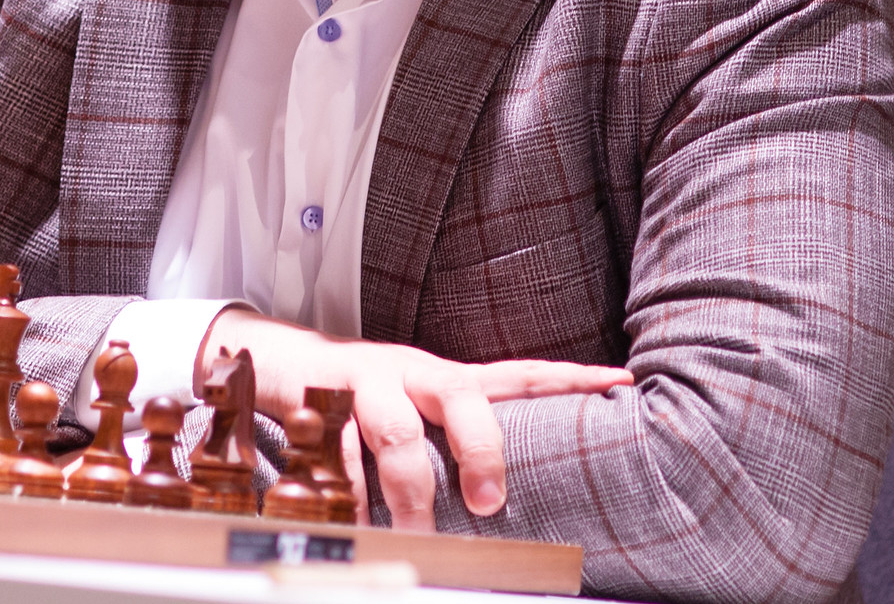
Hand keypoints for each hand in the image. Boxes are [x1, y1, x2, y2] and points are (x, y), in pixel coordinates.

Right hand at [198, 307, 632, 528]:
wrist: (274, 358)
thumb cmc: (359, 397)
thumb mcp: (413, 408)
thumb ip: (450, 439)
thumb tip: (498, 498)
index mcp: (443, 376)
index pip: (516, 374)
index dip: (567, 378)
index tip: (618, 381)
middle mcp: (411, 372)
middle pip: (462, 398)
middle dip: (481, 452)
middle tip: (489, 504)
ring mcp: (365, 383)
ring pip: (397, 431)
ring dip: (409, 491)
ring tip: (416, 535)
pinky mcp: (319, 400)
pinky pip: (337, 452)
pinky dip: (349, 489)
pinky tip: (356, 515)